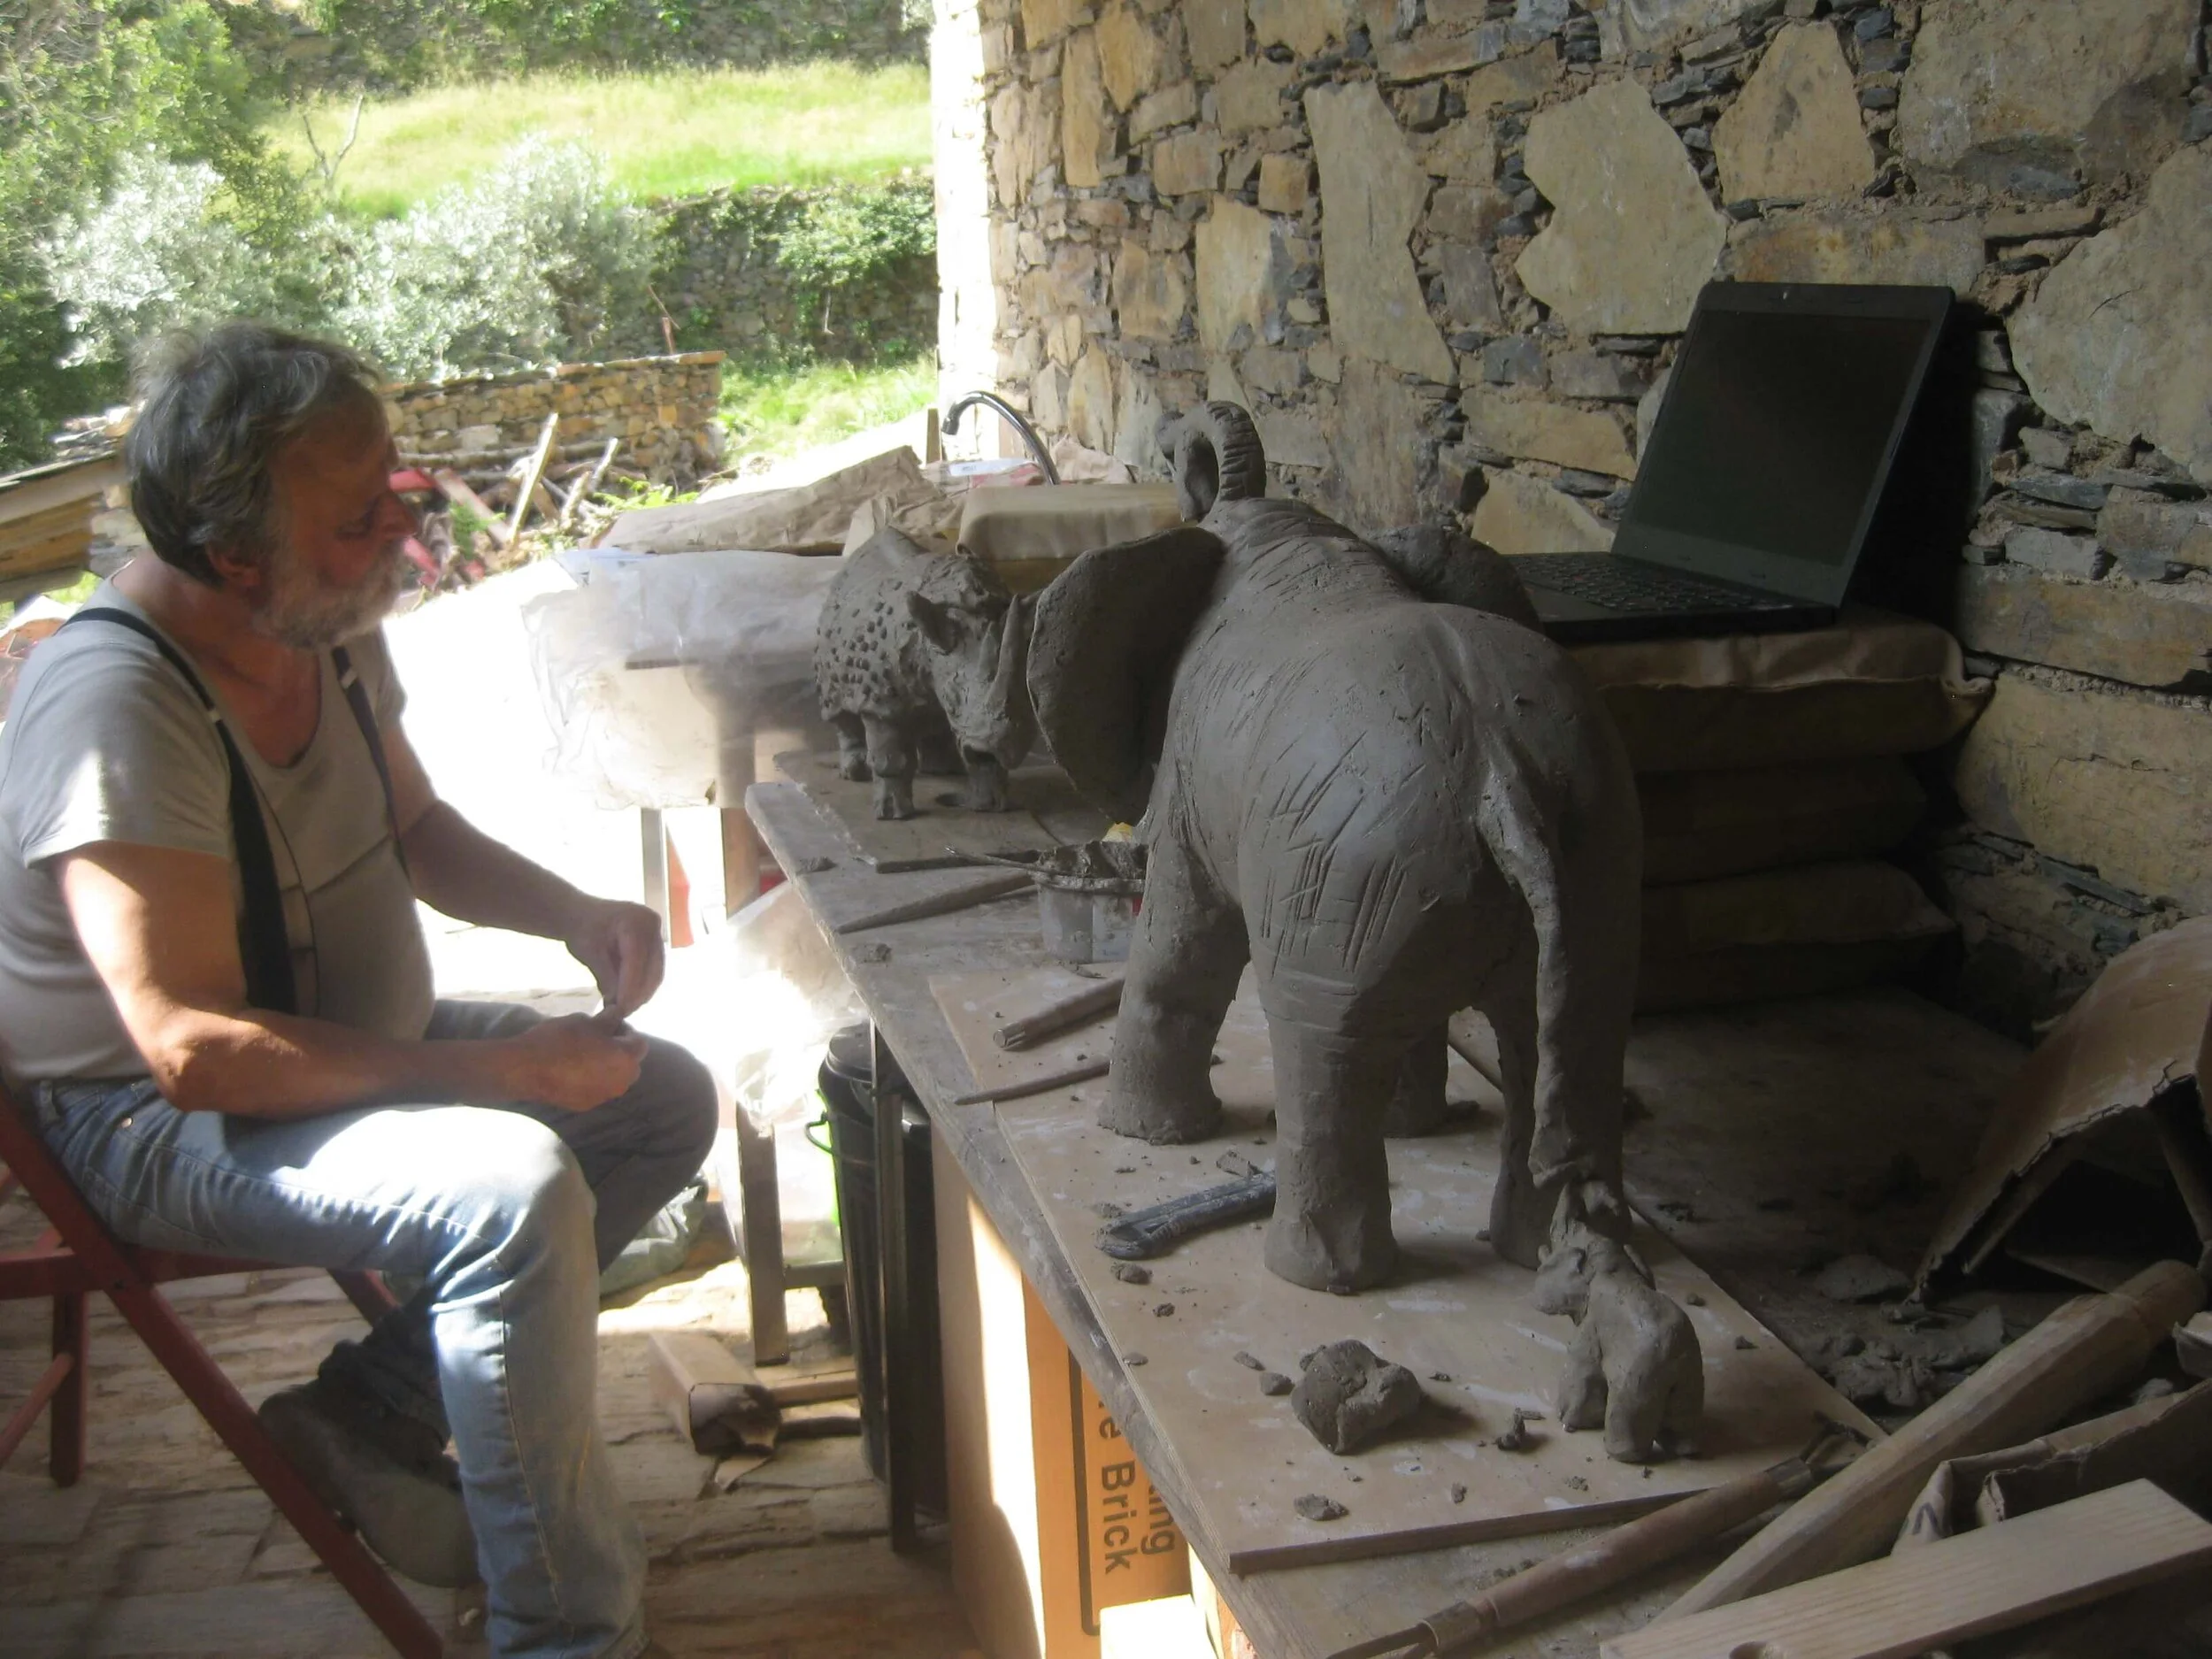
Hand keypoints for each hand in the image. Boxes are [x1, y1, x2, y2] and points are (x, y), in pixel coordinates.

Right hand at [501, 1015, 647, 1112]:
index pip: (639, 1043)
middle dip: (620, 1051)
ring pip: (615, 1079)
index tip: (609, 1023)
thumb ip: (608, 1019)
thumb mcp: (586, 1020)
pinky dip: (593, 1079)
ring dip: (608, 1067)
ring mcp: (604, 1097)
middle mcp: (621, 1082)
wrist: (526, 1069)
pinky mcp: (586, 1106)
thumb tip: (618, 1014)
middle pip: (630, 1064)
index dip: (626, 1030)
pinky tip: (573, 1070)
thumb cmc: (560, 1039)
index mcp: (626, 1059)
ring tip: (585, 1054)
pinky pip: (598, 1089)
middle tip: (599, 1038)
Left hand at [564, 898, 664, 1021]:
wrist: (581, 913)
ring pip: (656, 971)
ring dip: (643, 992)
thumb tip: (618, 1006)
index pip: (637, 962)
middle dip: (638, 994)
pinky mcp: (656, 941)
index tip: (620, 1010)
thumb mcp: (590, 955)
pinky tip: (630, 997)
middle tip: (623, 1013)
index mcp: (635, 922)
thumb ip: (606, 979)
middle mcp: (652, 924)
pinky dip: (643, 984)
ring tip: (626, 1007)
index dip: (630, 989)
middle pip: (652, 968)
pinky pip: (654, 967)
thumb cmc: (582, 930)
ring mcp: (657, 931)